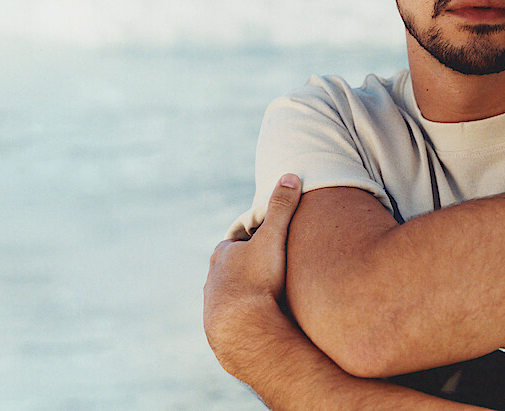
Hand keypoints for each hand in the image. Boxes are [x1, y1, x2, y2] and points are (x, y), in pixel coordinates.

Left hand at [204, 173, 302, 376]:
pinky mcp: (221, 327)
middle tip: (273, 269)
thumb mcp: (273, 238)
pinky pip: (237, 316)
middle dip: (251, 267)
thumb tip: (291, 176)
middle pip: (234, 267)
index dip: (255, 241)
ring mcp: (215, 305)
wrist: (241, 329)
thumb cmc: (256, 280)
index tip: (270, 243)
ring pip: (233, 293)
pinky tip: (263, 319)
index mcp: (222, 255)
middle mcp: (213, 278)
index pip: (238, 241)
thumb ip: (282, 209)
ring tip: (271, 297)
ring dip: (249, 293)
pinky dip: (249, 314)